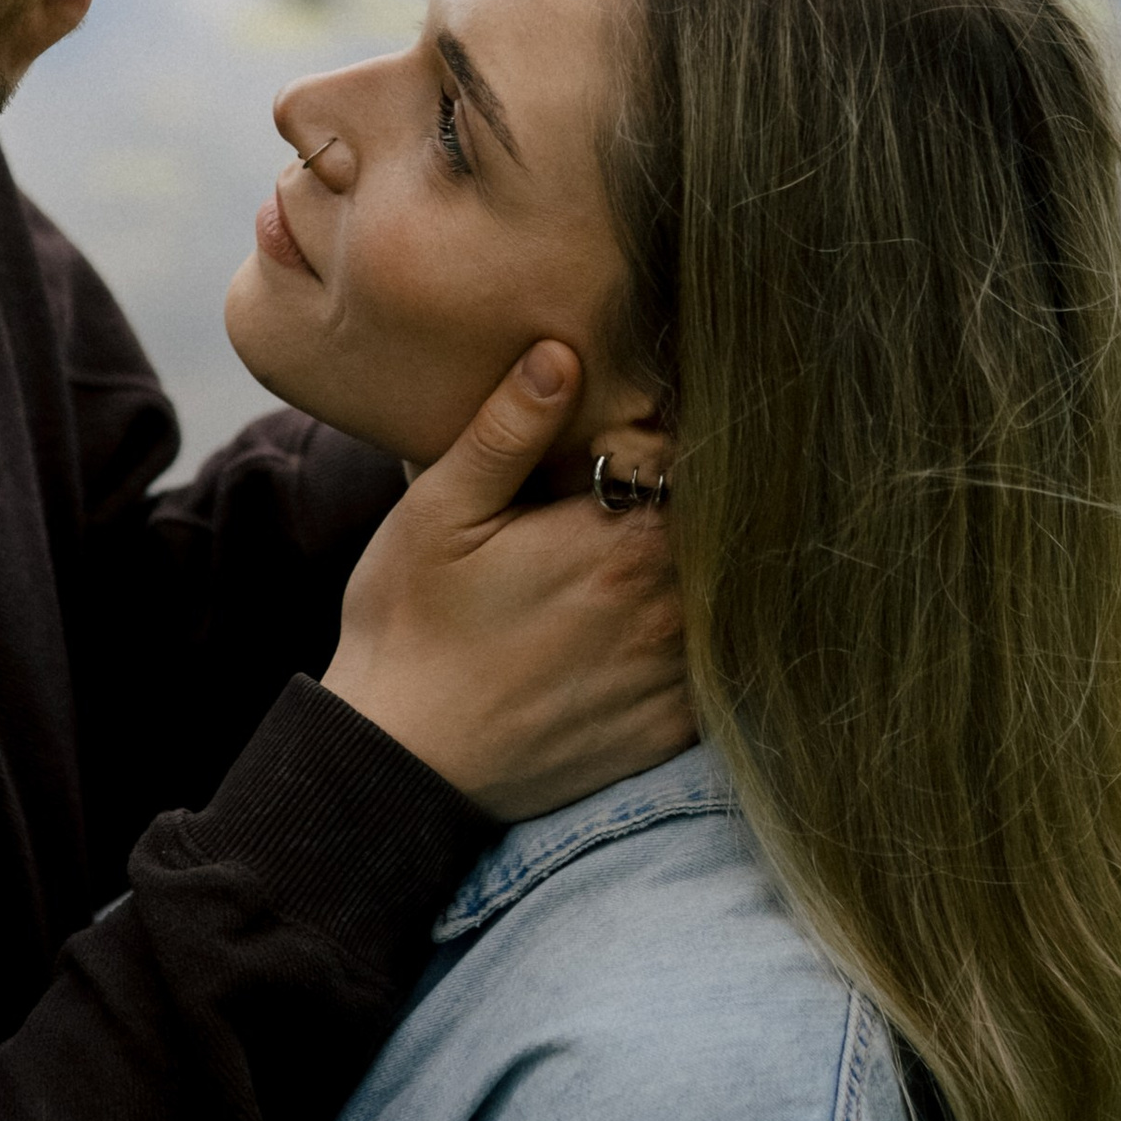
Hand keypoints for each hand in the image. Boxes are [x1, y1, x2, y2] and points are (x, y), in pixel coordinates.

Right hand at [322, 342, 689, 822]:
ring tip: (621, 574)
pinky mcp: (669, 732)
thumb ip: (507, 430)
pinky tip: (628, 638)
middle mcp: (669, 607)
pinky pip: (710, 671)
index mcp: (623, 540)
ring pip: (719, 601)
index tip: (639, 448)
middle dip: (684, 511)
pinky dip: (688, 646)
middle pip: (715, 533)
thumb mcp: (438, 512)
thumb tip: (561, 355)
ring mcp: (675, 676)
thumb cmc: (408, 628)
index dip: (674, 450)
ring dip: (692, 580)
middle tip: (627, 505)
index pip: (697, 466)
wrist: (400, 765)